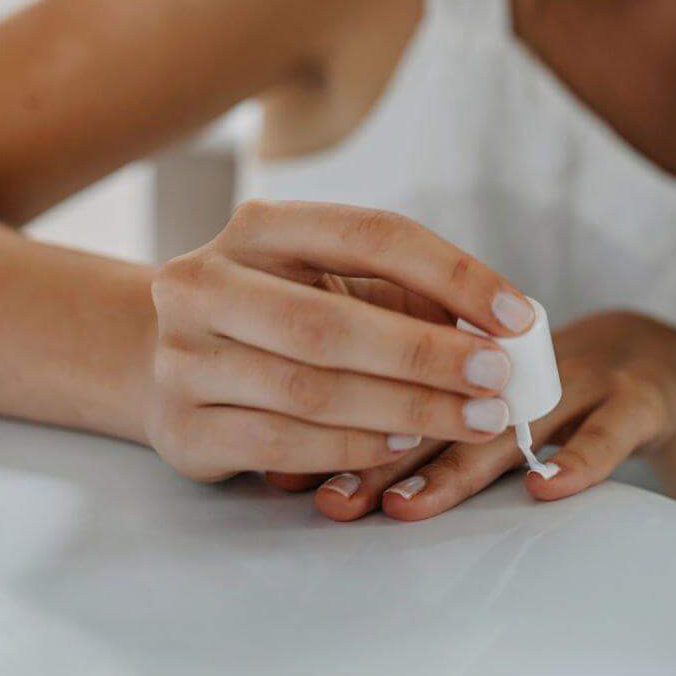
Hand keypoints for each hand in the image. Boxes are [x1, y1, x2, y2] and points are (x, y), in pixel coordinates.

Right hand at [144, 200, 536, 481]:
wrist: (159, 356)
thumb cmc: (278, 312)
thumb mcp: (334, 282)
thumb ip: (409, 297)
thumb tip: (507, 328)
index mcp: (258, 227)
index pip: (369, 235)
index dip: (452, 273)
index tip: (517, 315)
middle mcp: (205, 283)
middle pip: (330, 323)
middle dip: (427, 356)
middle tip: (499, 380)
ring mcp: (183, 358)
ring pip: (309, 390)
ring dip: (405, 408)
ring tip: (472, 418)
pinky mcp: (181, 428)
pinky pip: (279, 445)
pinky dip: (353, 448)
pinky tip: (404, 445)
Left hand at [267, 309, 675, 519]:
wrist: (650, 357)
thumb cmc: (534, 384)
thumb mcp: (471, 387)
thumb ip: (396, 417)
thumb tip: (281, 462)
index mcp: (468, 348)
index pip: (393, 376)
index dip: (334, 425)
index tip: (284, 472)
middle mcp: (515, 356)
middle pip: (440, 402)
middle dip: (379, 454)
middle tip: (331, 499)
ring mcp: (580, 371)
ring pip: (514, 417)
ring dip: (459, 462)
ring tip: (409, 504)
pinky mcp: (638, 394)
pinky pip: (612, 430)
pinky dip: (583, 458)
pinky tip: (548, 488)